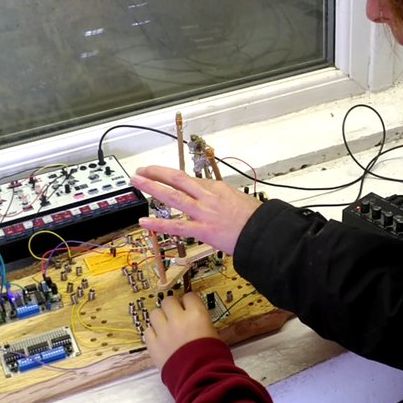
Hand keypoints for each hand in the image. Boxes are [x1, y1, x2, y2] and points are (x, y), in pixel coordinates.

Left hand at [130, 165, 261, 254]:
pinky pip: (176, 226)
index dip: (174, 177)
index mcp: (218, 188)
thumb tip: (213, 197)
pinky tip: (144, 221)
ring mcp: (204, 212)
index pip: (192, 180)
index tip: (164, 176)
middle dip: (157, 173)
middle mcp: (209, 196)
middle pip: (177, 179)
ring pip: (173, 196)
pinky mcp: (203, 230)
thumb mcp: (240, 199)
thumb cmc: (257, 219)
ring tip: (137, 181)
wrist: (265, 232)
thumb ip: (223, 197)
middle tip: (141, 170)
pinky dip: (158, 223)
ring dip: (152, 187)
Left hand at [144, 292, 219, 370]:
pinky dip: (153, 333)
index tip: (189, 307)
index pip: (188, 296)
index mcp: (196, 314)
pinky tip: (160, 339)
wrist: (201, 377)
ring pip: (154, 313)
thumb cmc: (213, 356)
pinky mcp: (153, 345)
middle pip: (168, 301)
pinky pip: (148, 331)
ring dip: (160, 318)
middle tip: (175, 315)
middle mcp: (178, 319)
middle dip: (172, 306)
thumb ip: (200, 321)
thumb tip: (193, 317)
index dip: (189, 302)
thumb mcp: (213, 332)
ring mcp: (163, 332)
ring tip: (166, 327)